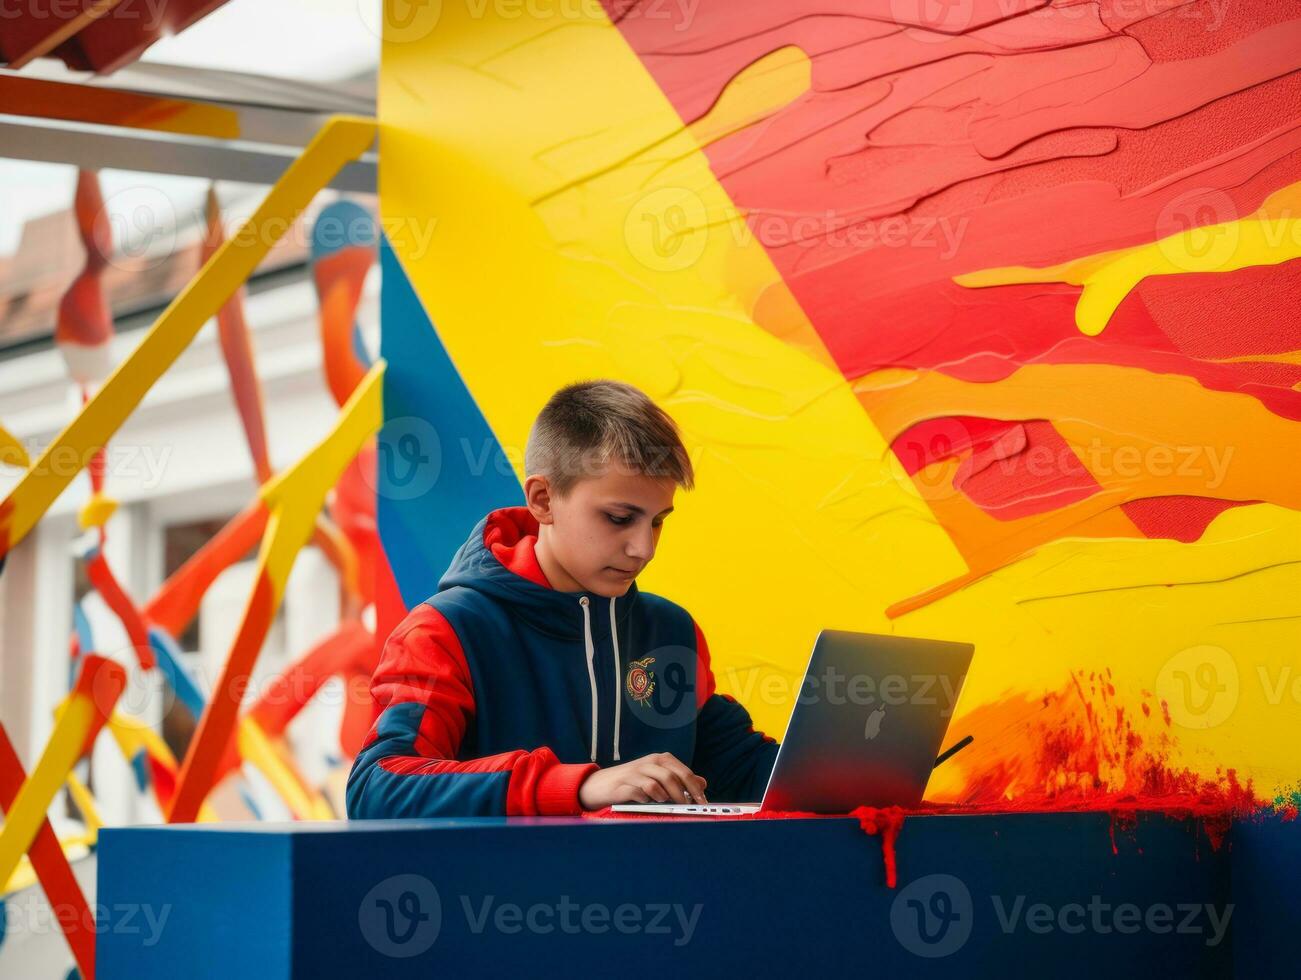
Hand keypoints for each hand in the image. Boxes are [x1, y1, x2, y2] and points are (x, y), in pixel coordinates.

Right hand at [578, 752, 708, 809]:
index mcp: (660, 760)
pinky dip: (647, 800)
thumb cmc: (632, 782)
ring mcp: (635, 773)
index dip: (695, 788)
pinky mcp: (623, 785)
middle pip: (672, 776)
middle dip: (684, 795)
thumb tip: (702, 783)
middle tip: (688, 809)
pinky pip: (640, 792)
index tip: (703, 803)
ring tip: (665, 804)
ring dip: (665, 797)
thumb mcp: (657, 777)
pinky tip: (647, 803)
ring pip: (658, 784)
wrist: (600, 784)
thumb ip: (679, 779)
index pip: (684, 771)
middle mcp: (649, 763)